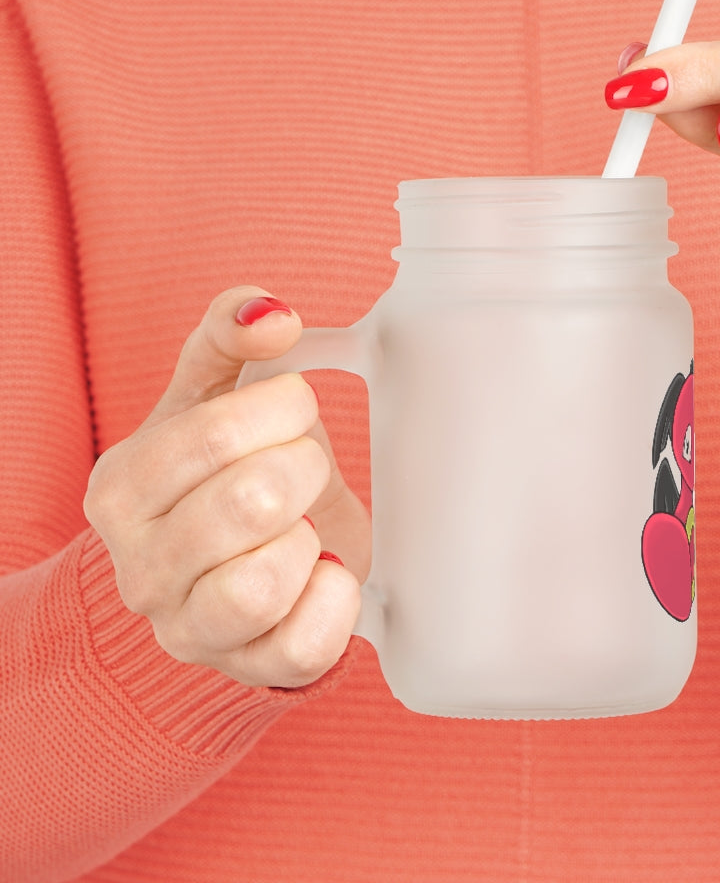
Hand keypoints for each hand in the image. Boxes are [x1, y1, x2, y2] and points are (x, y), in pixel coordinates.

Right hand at [84, 287, 369, 687]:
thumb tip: (271, 313)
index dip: (282, 410)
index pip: (214, 435)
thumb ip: (229, 335)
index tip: (295, 409)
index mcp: (122, 488)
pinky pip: (304, 646)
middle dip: (304, 468)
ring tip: (303, 525)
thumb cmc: (223, 472)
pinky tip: (324, 570)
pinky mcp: (248, 668)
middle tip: (304, 468)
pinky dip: (335, 599)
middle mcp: (139, 568)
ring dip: (309, 538)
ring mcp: (189, 629)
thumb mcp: (213, 394)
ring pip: (264, 583)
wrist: (231, 563)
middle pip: (251, 502)